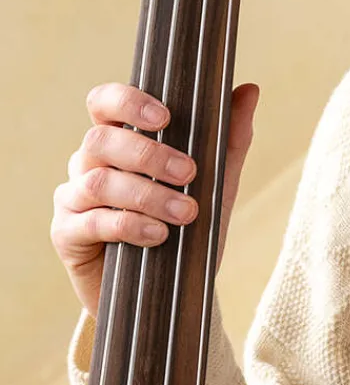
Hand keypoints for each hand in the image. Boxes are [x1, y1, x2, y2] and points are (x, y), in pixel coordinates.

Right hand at [52, 79, 259, 318]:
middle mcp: (88, 163)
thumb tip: (248, 90)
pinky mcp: (66, 234)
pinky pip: (90, 221)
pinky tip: (158, 236)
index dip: (127, 101)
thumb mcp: (215, 185)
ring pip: (97, 181)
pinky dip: (128, 226)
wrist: (170, 295)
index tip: (165, 118)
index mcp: (118, 142)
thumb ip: (229, 140)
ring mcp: (72, 198)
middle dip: (148, 155)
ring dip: (147, 195)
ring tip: (185, 214)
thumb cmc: (185, 231)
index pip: (104, 103)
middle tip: (189, 174)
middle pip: (101, 140)